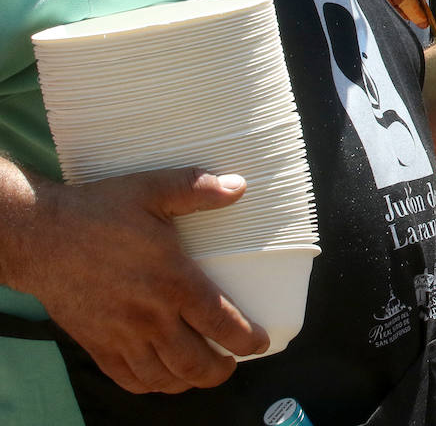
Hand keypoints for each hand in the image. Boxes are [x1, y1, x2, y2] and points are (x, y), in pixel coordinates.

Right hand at [5, 166, 268, 392]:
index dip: (247, 340)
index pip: (221, 323)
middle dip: (221, 370)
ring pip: (163, 377)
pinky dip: (150, 385)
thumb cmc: (98, 211)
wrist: (39, 236)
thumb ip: (197, 189)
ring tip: (202, 372)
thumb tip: (239, 186)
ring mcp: (121, 335)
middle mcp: (150, 315)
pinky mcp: (95, 344)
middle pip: (195, 362)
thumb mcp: (152, 188)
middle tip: (232, 362)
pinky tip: (161, 377)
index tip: (261, 343)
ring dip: (189, 381)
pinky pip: (127, 379)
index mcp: (173, 281)